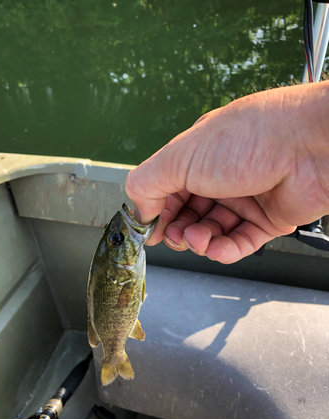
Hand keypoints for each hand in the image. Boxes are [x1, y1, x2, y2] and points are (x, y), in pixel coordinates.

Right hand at [126, 82, 328, 263]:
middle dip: (177, 228)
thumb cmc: (251, 138)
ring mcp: (246, 198)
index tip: (149, 228)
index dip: (156, 210)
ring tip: (197, 238)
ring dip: (199, 240)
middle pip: (188, 213)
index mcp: (198, 156)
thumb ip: (147, 182)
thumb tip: (138, 210)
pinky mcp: (268, 219)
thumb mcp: (180, 157)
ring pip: (212, 231)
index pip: (167, 189)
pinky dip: (224, 250)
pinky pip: (239, 242)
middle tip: (175, 235)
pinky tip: (216, 248)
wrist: (311, 145)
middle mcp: (222, 176)